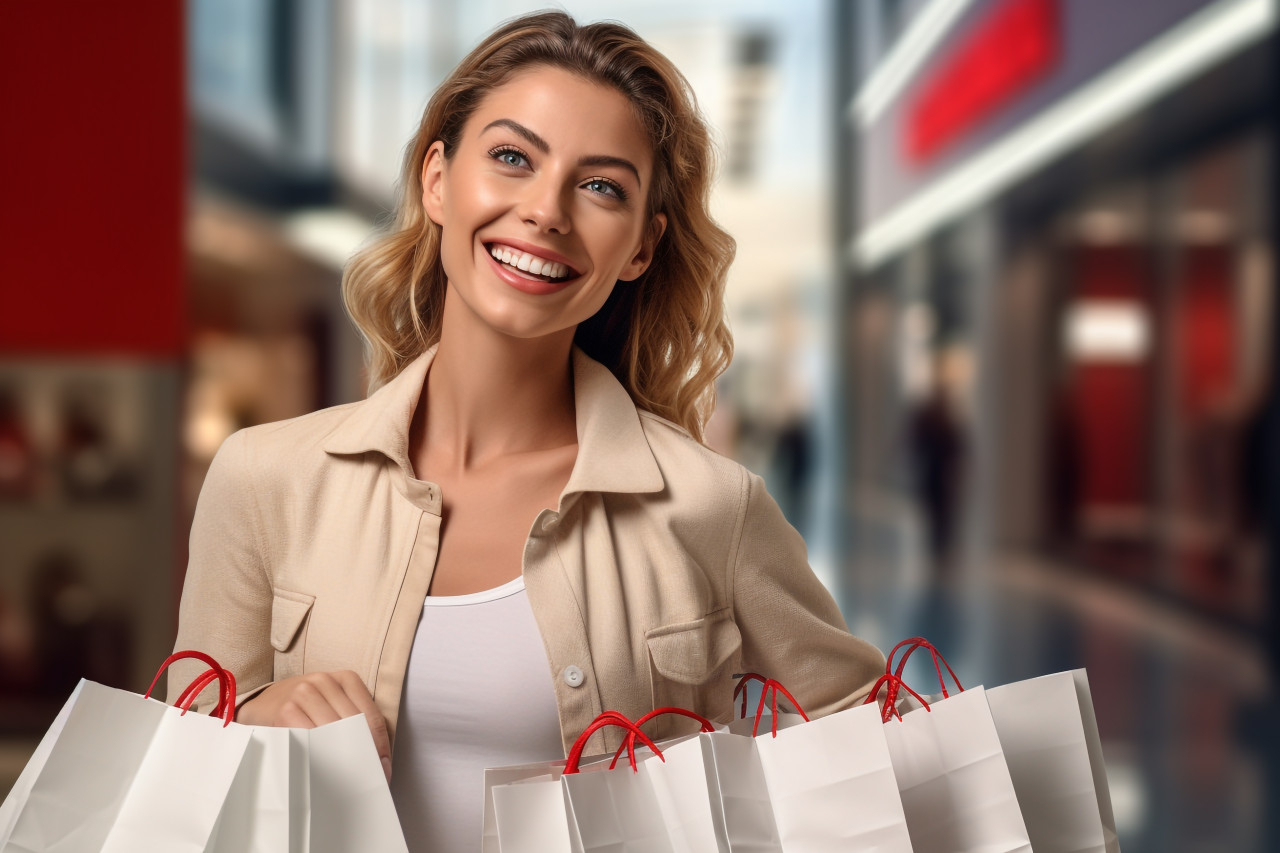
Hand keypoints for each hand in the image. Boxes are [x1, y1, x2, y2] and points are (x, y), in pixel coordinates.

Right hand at [238, 670, 392, 781]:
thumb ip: (356, 720)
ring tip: (347, 778)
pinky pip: (309, 740)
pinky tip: (323, 770)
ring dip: (341, 759)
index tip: (383, 769)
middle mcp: (324, 682)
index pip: (372, 717)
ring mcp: (303, 694)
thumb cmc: (307, 706)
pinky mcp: (285, 711)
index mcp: (345, 678)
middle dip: (362, 755)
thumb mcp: (334, 703)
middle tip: (368, 779)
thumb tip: (379, 759)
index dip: (379, 747)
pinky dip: (319, 757)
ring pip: (332, 734)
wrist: (264, 702)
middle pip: (354, 726)